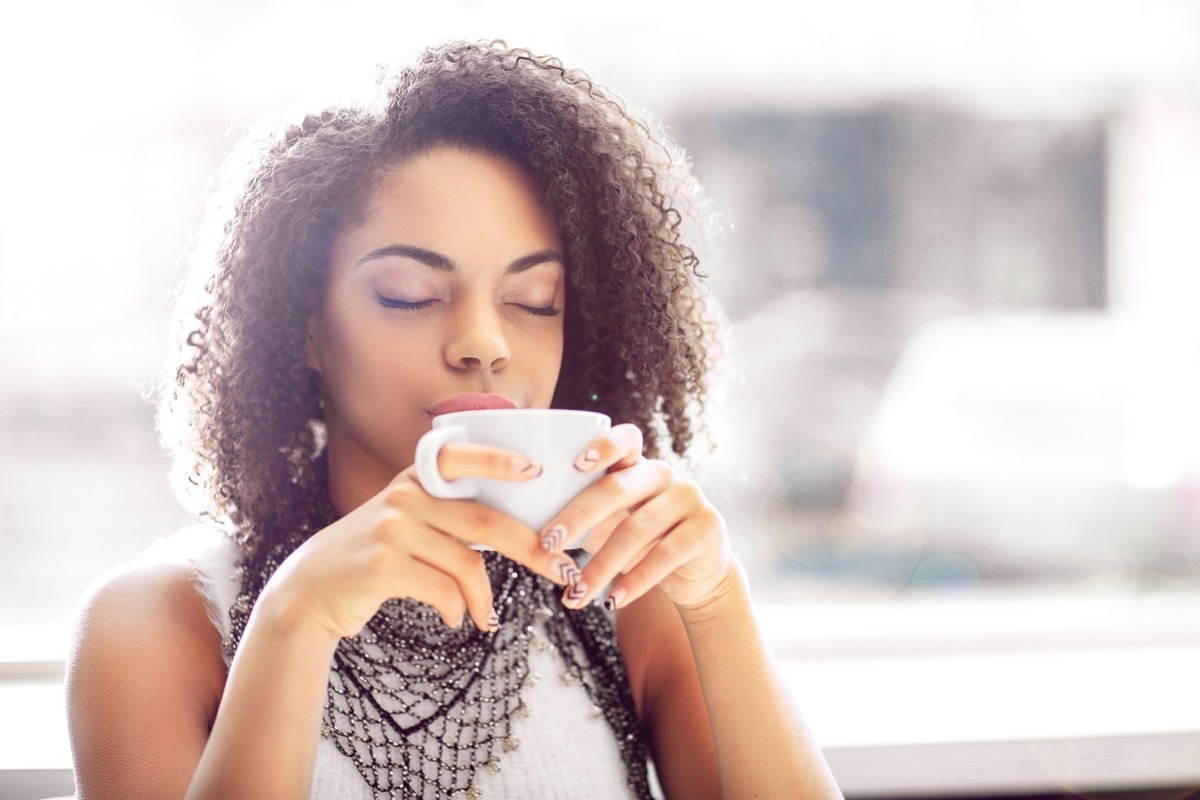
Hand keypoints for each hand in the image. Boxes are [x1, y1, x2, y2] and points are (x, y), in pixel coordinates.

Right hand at [257, 444, 583, 640]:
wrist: (311, 591)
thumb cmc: (374, 558)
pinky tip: (456, 620)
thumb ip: (449, 516)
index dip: (499, 461)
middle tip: (561, 570)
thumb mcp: (406, 523)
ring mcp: (392, 529)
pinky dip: (458, 610)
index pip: (460, 457)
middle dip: (533, 549)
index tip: (536, 472)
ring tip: (488, 618)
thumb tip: (520, 534)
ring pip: (467, 565)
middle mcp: (404, 497)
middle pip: (486, 522)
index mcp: (415, 480)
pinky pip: (444, 590)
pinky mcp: (383, 565)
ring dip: (485, 599)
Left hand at [536, 423, 734, 611]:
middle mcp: (665, 474)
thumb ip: (580, 513)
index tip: (575, 464)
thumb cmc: (639, 544)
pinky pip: (665, 555)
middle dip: (577, 517)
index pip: (625, 440)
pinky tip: (613, 600)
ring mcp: (690, 498)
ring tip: (575, 594)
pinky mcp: (708, 528)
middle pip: (617, 489)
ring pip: (636, 529)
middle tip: (547, 543)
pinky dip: (635, 581)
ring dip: (600, 566)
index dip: (603, 445)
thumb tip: (520, 527)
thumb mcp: (610, 523)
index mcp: (638, 464)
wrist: (696, 574)